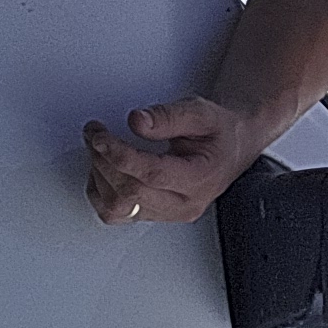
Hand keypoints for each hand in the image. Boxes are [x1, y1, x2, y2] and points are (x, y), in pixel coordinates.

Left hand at [84, 97, 265, 225]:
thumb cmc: (219, 132)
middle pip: (131, 193)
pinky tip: (103, 169)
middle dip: (104, 161)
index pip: (152, 174)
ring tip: (99, 148)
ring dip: (99, 177)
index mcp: (200, 178)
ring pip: (119, 208)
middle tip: (96, 134)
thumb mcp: (201, 112)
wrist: (232, 147)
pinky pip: (117, 215)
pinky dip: (101, 192)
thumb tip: (137, 122)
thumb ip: (168, 116)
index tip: (101, 137)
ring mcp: (169, 214)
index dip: (120, 155)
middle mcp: (185, 203)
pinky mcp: (155, 215)